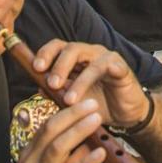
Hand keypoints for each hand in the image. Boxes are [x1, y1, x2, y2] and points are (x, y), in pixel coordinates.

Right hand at [0, 99, 105, 162]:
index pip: (46, 126)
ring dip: (78, 130)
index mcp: (29, 155)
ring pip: (57, 147)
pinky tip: (100, 155)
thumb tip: (86, 142)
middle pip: (50, 130)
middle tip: (93, 103)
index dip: (66, 111)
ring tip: (96, 118)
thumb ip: (68, 159)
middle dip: (73, 114)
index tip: (83, 100)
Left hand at [25, 41, 149, 129]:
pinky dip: (99, 78)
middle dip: (59, 65)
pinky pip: (110, 67)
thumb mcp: (74, 101)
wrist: (125, 115)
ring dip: (78, 80)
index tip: (36, 68)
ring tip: (68, 100)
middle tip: (52, 84)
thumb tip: (38, 87)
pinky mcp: (122, 68)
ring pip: (90, 59)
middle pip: (71, 48)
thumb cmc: (98, 104)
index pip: (58, 47)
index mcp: (76, 59)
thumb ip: (58, 93)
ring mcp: (107, 59)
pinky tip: (93, 95)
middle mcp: (90, 53)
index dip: (46, 53)